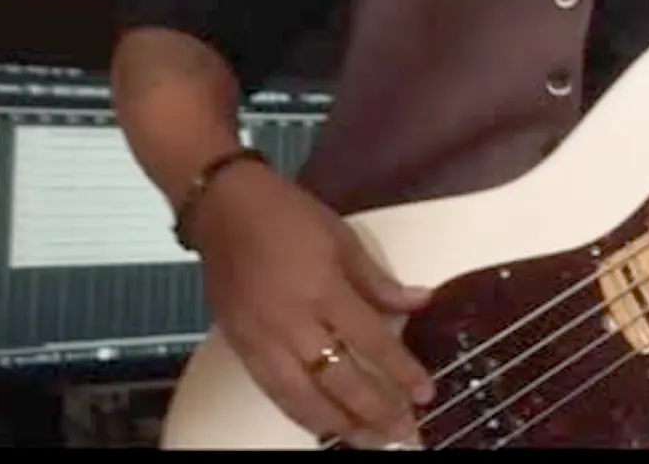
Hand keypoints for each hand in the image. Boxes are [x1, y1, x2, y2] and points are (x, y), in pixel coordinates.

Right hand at [187, 163, 434, 446]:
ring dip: (340, 425)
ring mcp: (262, 340)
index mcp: (323, 290)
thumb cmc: (288, 215)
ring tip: (371, 443)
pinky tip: (324, 427)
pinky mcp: (240, 348)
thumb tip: (421, 302)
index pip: (371, 342)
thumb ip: (379, 281)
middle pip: (339, 381)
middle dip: (376, 412)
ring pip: (303, 399)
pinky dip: (302, 415)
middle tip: (405, 433)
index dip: (401, 372)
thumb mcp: (342, 238)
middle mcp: (292, 323)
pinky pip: (274, 393)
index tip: (426, 394)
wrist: (223, 208)